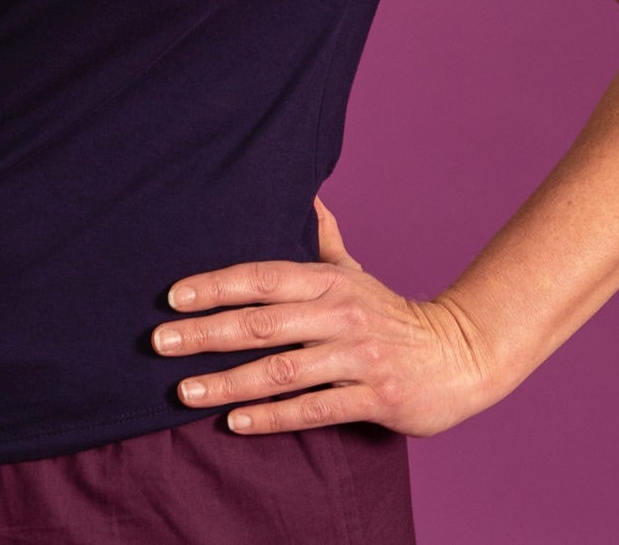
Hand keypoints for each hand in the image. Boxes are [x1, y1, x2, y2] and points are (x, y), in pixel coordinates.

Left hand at [152, 196, 493, 436]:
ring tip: (185, 392)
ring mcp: (358, 357)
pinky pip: (314, 409)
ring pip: (282, 370)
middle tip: (160, 344)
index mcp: (329, 280)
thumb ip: (322, 238)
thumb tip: (304, 194)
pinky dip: (272, 417)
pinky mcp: (375, 398)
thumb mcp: (353, 272)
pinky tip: (234, 422)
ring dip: (229, 382)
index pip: (262, 276)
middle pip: (263, 322)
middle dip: (207, 332)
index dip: (215, 285)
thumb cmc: (390, 315)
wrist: (459, 356)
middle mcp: (340, 314)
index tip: (172, 297)